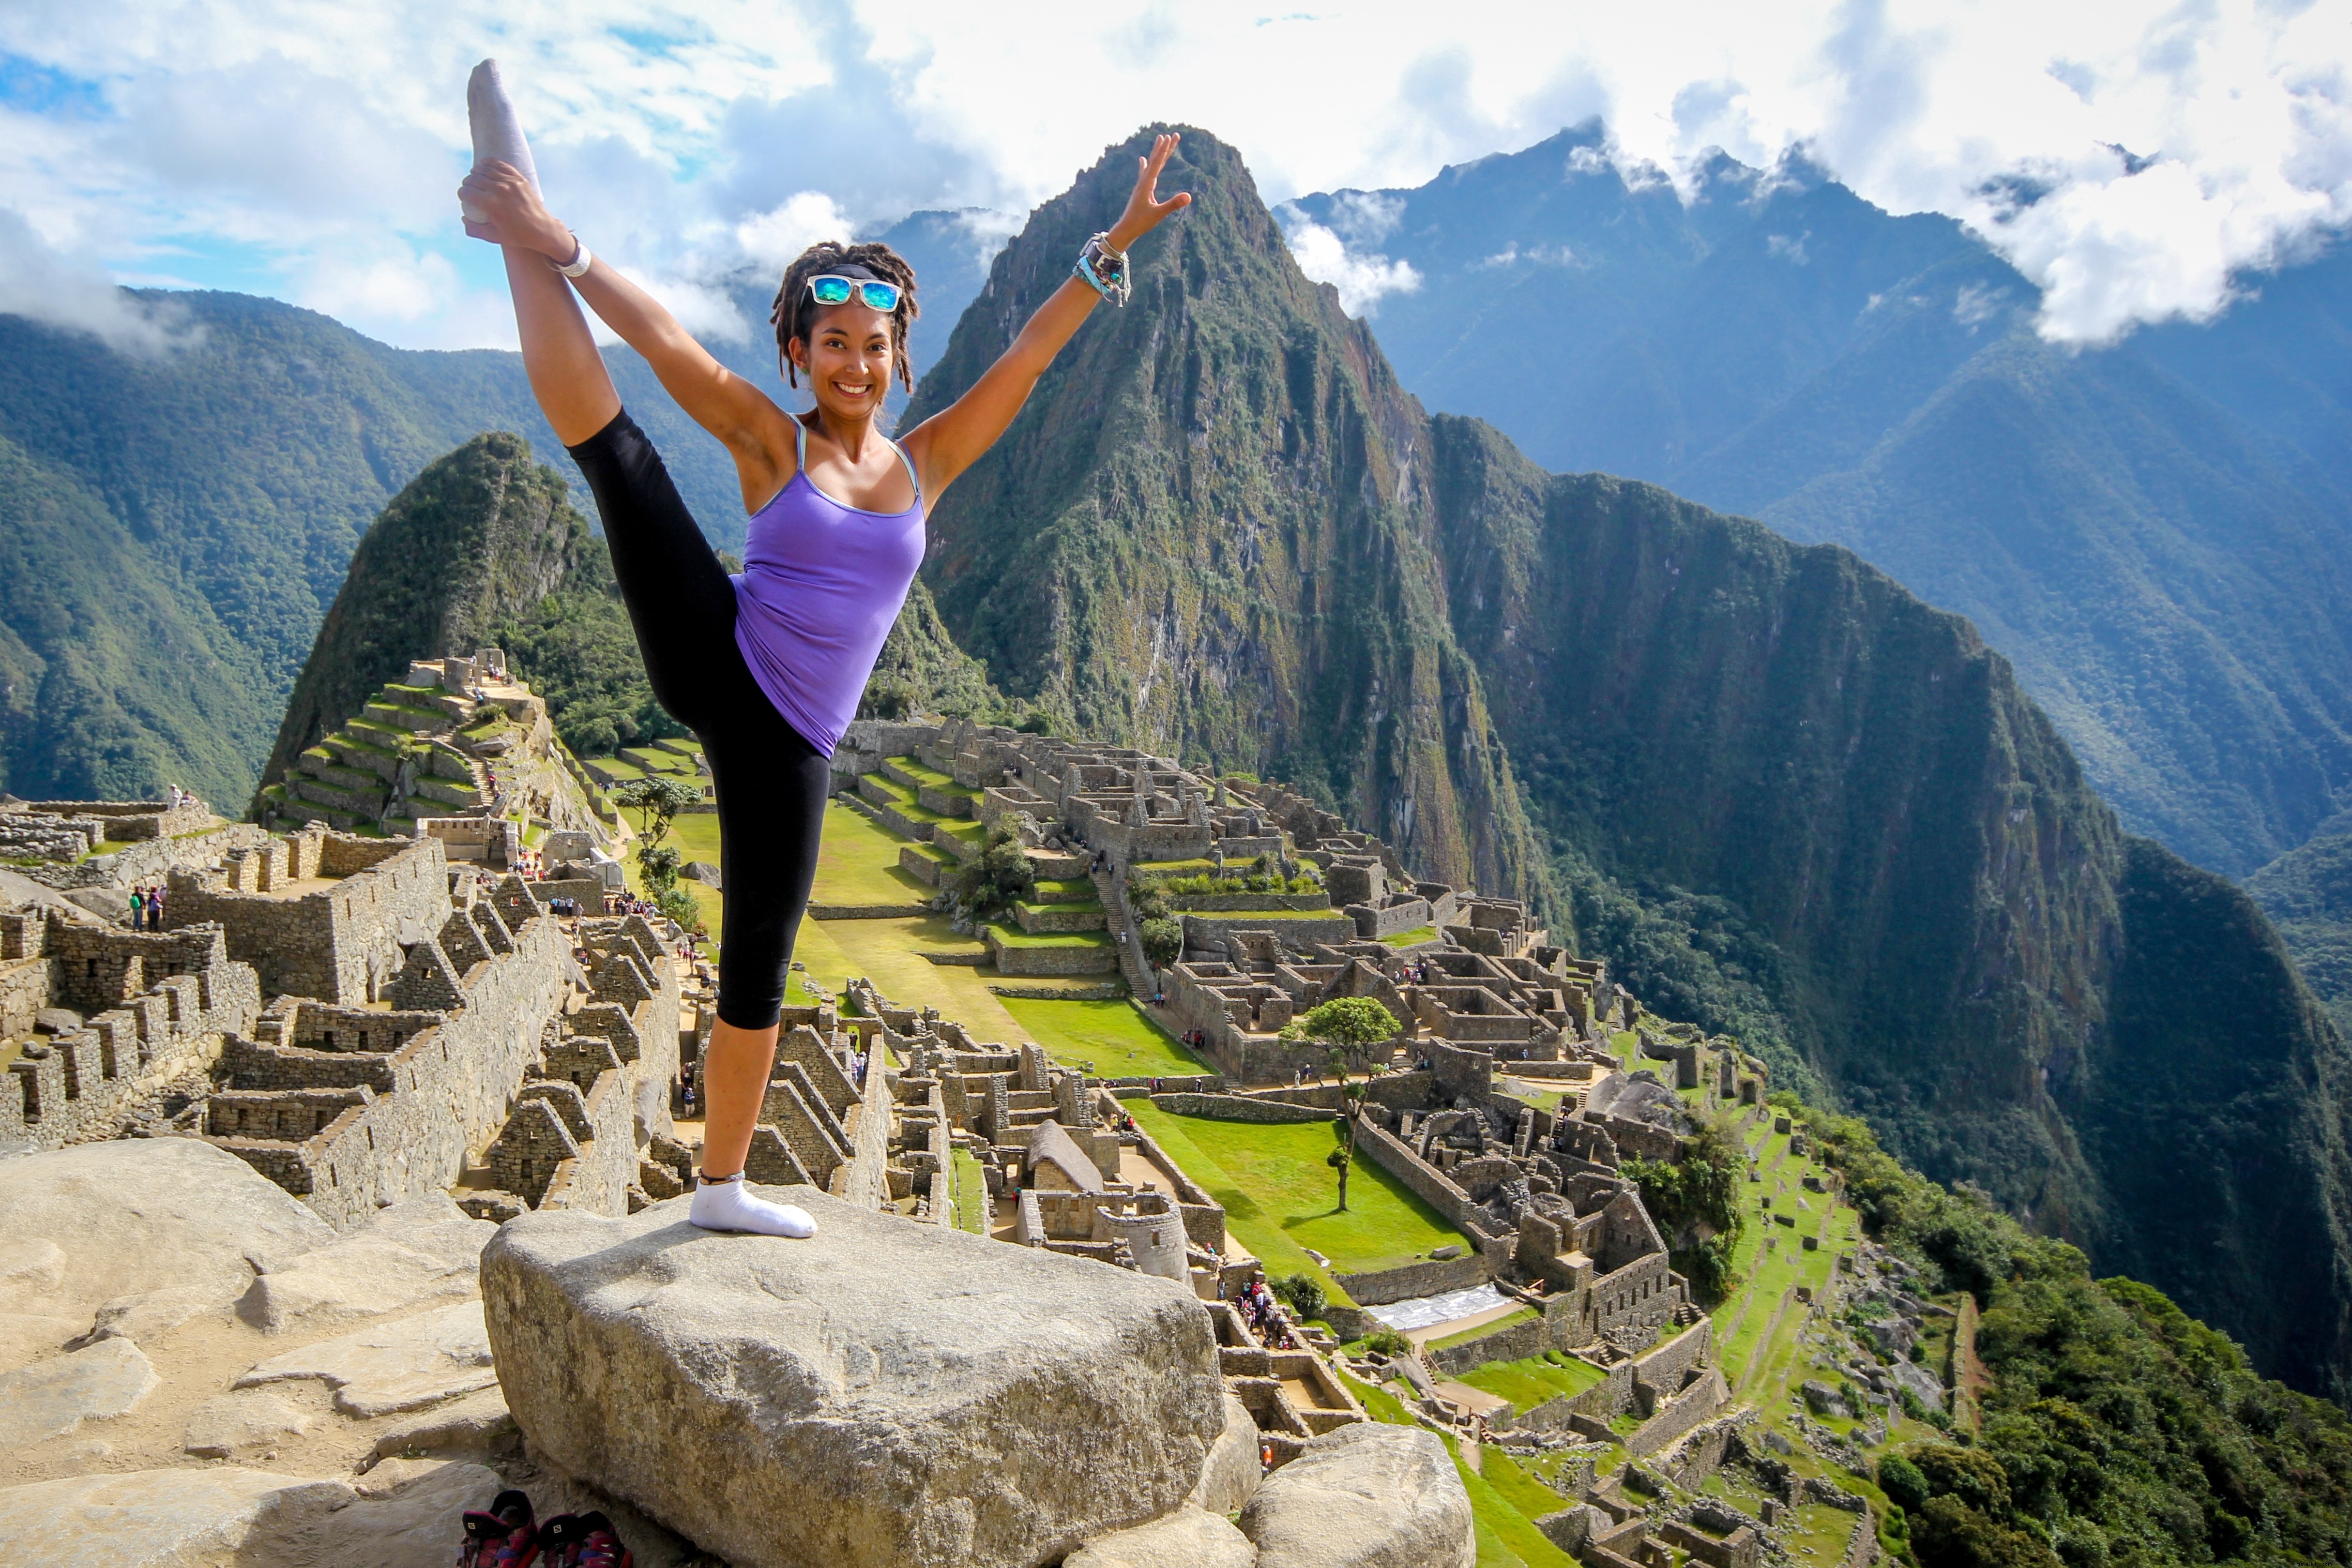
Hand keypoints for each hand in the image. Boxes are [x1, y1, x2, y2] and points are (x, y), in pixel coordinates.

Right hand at [458, 160, 572, 257]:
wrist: (542, 229)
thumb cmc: (518, 236)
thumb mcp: (495, 237)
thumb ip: (476, 229)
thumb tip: (463, 218)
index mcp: (491, 204)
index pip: (467, 192)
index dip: (462, 193)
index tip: (463, 196)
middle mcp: (500, 190)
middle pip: (474, 179)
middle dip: (467, 182)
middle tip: (467, 186)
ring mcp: (511, 182)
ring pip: (486, 169)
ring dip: (476, 171)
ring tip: (474, 175)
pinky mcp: (519, 178)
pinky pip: (501, 165)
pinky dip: (490, 163)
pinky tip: (484, 163)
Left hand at [1106, 132, 1192, 251]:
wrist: (1125, 229)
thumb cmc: (1140, 223)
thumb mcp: (1158, 214)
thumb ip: (1173, 204)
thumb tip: (1189, 196)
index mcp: (1147, 184)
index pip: (1157, 163)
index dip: (1164, 150)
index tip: (1170, 137)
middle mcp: (1143, 181)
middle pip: (1155, 160)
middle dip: (1164, 147)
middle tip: (1171, 134)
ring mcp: (1141, 185)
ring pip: (1151, 165)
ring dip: (1157, 153)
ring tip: (1160, 139)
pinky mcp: (1141, 190)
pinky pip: (1145, 173)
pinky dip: (1145, 165)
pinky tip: (1142, 159)